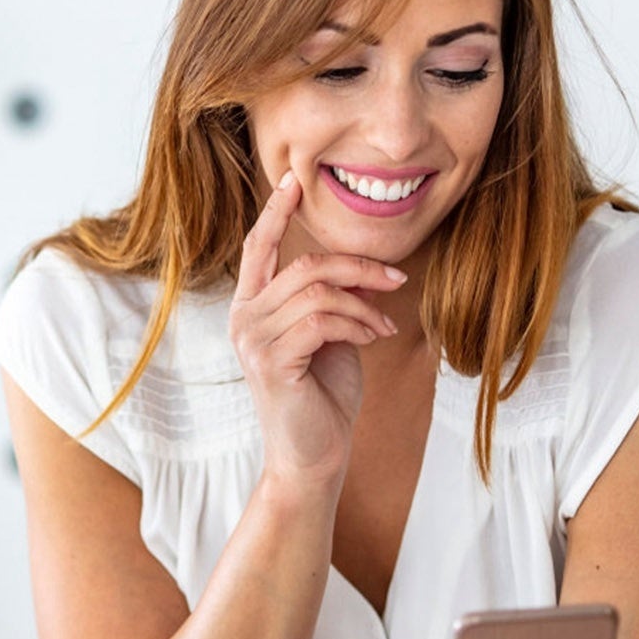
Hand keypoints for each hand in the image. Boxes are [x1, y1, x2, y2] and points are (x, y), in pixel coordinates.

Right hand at [228, 170, 407, 483]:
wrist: (314, 457)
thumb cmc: (322, 397)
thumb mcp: (330, 336)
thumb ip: (330, 301)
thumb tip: (358, 271)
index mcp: (251, 308)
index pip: (259, 247)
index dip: (276, 212)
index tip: (293, 180)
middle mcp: (243, 319)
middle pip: (303, 263)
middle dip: (357, 265)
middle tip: (396, 279)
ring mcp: (252, 340)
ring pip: (317, 290)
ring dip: (364, 303)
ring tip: (383, 326)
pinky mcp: (271, 362)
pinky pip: (323, 321)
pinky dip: (358, 325)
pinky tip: (373, 341)